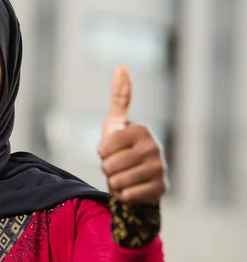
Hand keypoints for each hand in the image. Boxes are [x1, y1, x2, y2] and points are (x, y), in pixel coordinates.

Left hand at [98, 66, 166, 204]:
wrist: (139, 178)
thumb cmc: (123, 148)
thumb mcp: (116, 124)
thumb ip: (119, 98)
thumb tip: (121, 66)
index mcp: (140, 130)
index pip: (104, 148)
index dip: (101, 153)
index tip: (109, 151)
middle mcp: (153, 147)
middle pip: (109, 166)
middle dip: (107, 169)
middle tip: (117, 166)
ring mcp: (159, 168)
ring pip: (118, 181)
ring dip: (114, 182)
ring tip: (123, 177)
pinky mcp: (160, 188)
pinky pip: (128, 196)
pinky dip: (124, 195)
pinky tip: (131, 189)